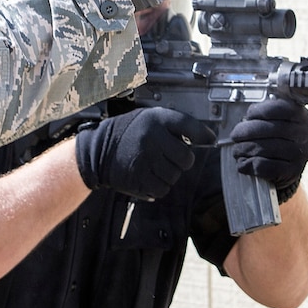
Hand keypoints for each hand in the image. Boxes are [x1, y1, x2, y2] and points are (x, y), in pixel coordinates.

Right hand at [75, 107, 215, 201]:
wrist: (99, 150)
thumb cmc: (130, 133)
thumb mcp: (151, 118)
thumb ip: (176, 125)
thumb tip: (208, 137)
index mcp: (156, 120)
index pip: (189, 126)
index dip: (202, 134)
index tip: (208, 139)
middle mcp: (151, 138)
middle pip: (186, 158)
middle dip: (182, 161)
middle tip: (171, 157)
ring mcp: (145, 159)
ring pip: (175, 176)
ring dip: (170, 174)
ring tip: (156, 166)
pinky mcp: (138, 178)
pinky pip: (162, 189)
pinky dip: (159, 186)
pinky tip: (150, 176)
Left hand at [228, 97, 307, 198]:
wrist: (289, 166)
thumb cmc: (278, 138)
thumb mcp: (278, 119)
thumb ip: (265, 111)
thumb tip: (245, 117)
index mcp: (300, 116)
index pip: (277, 109)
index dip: (258, 111)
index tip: (248, 116)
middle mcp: (303, 134)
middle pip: (266, 129)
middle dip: (244, 131)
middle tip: (235, 135)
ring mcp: (299, 154)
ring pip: (261, 148)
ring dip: (242, 149)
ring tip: (238, 149)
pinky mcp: (291, 172)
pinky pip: (261, 166)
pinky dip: (247, 164)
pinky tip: (244, 162)